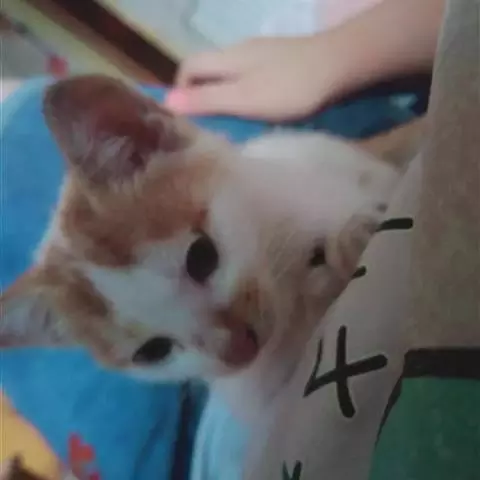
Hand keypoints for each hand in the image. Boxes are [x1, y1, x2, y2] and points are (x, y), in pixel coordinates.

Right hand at [166, 36, 338, 120]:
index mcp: (227, 57)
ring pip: (230, 71)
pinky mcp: (280, 58)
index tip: (189, 116)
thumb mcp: (243, 99)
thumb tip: (167, 100)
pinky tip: (260, 105)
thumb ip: (207, 100)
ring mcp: (262, 52)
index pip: (189, 66)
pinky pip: (251, 73)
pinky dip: (245, 89)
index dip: (181, 89)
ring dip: (225, 92)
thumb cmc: (288, 87)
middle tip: (212, 122)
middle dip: (203, 93)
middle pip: (208, 67)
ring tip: (235, 119)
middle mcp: (240, 49)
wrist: (339, 64)